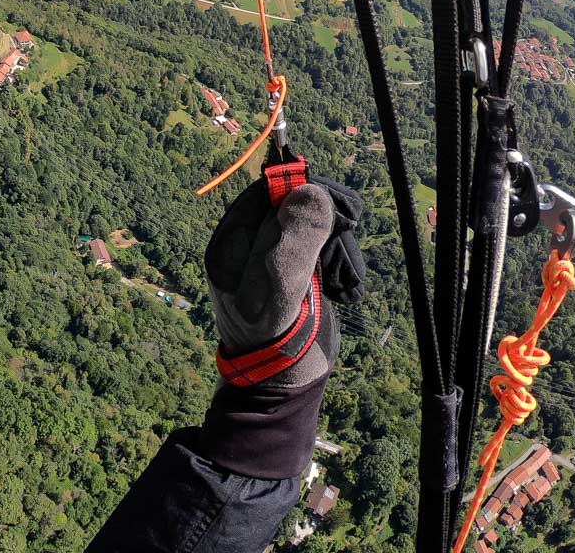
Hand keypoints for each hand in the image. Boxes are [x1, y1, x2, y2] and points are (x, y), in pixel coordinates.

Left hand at [205, 177, 337, 387]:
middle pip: (288, 207)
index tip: (331, 206)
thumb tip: (310, 189)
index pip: (265, 194)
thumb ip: (293, 240)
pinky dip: (333, 259)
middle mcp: (246, 247)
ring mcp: (269, 260)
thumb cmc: (275, 337)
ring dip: (332, 242)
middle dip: (320, 220)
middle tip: (344, 237)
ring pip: (306, 226)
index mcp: (231, 243)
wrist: (282, 384)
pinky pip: (314, 249)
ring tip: (341, 273)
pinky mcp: (291, 273)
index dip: (298, 193)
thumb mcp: (282, 286)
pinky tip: (342, 281)